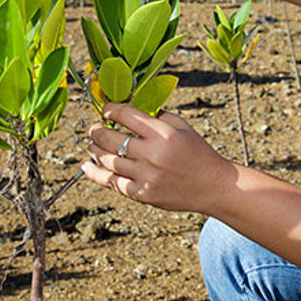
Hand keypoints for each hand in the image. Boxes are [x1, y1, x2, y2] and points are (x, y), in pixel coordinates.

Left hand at [83, 103, 236, 212]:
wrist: (214, 186)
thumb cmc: (198, 153)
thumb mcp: (182, 126)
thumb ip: (157, 115)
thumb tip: (129, 106)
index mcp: (162, 133)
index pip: (125, 115)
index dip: (110, 109)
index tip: (106, 109)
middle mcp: (152, 154)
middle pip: (110, 138)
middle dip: (96, 131)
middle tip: (93, 129)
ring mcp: (146, 176)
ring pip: (108, 160)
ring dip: (94, 150)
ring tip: (91, 145)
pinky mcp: (143, 194)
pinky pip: (112, 183)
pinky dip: (96, 174)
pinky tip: (87, 166)